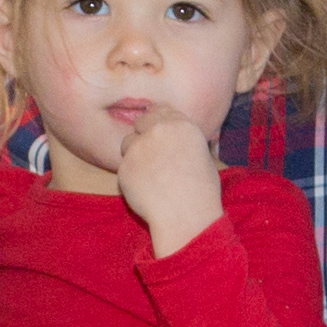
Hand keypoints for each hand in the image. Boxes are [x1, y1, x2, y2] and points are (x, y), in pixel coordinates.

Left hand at [116, 113, 228, 255]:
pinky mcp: (124, 166)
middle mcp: (159, 130)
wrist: (186, 216)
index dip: (158, 123)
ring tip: (149, 175)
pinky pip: (123, 166)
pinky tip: (145, 189)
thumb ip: (185, 141)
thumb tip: (177, 139)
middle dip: (143, 133)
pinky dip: (130, 175)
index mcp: (183, 125)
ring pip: (127, 142)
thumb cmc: (201, 192)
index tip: (159, 135)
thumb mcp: (203, 157)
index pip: (161, 110)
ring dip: (134, 153)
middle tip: (151, 154)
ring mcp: (139, 147)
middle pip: (141, 121)